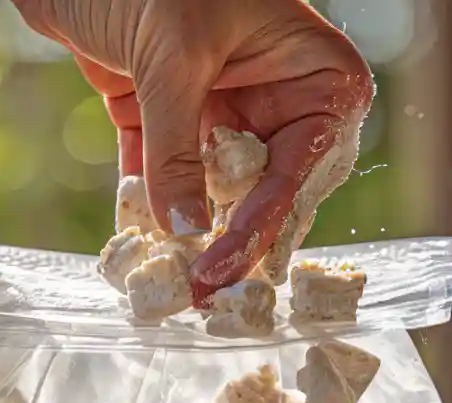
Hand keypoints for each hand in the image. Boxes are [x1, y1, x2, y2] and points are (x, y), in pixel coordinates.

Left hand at [12, 0, 372, 298]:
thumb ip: (177, 147)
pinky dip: (147, 210)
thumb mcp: (173, 54)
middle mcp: (280, 104)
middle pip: (265, 197)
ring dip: (188, 239)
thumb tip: (184, 232)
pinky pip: (165, 178)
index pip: (298, 171)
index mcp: (315, 77)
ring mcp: (227, 116)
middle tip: (204, 300)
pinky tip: (136, 251)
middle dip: (230, 246)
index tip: (224, 272)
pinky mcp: (173, 122)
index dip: (261, 228)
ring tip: (169, 290)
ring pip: (215, 197)